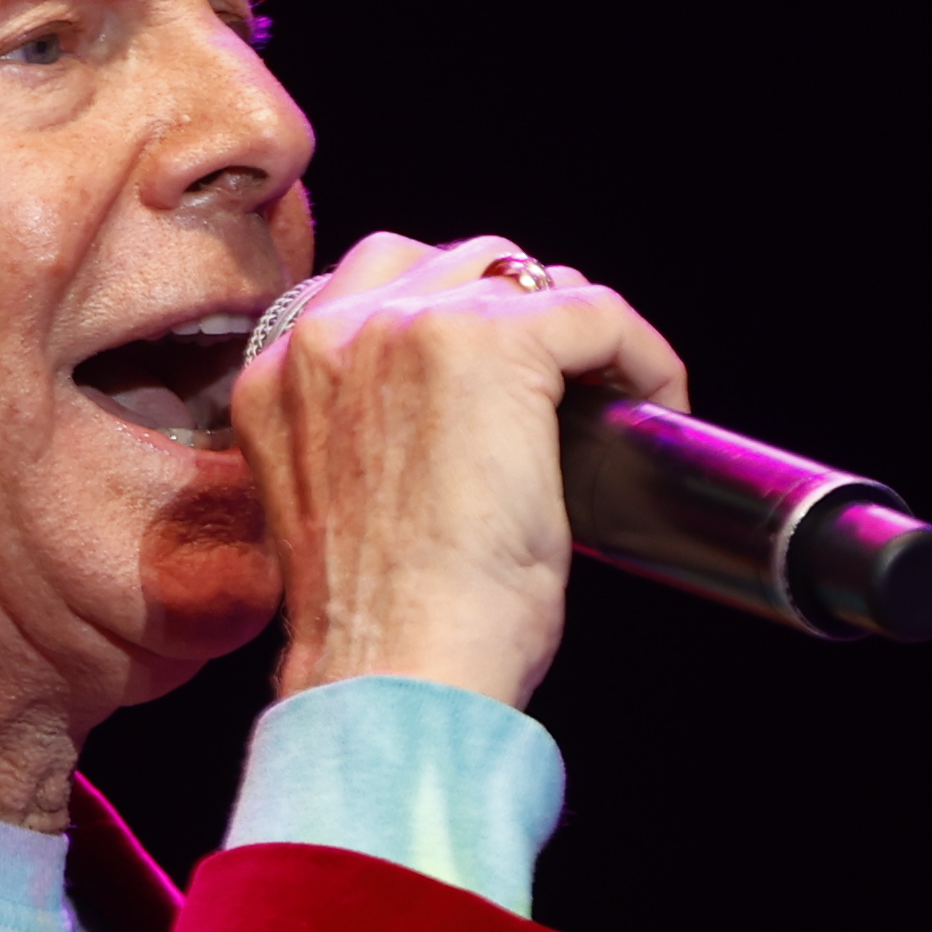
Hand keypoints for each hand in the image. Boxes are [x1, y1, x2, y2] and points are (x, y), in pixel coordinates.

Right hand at [231, 232, 684, 707]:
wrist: (394, 668)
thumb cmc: (379, 628)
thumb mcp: (337, 512)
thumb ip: (357, 443)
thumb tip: (446, 426)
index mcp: (276, 378)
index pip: (374, 291)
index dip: (454, 325)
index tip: (503, 388)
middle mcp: (328, 335)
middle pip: (452, 263)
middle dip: (515, 313)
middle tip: (562, 393)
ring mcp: (406, 328)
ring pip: (525, 276)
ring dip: (572, 330)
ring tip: (606, 399)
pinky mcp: (493, 341)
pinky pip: (597, 312)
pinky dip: (641, 357)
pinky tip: (654, 405)